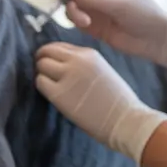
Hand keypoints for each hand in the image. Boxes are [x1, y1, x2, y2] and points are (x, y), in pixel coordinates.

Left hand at [34, 41, 166, 164]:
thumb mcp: (102, 71)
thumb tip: (63, 66)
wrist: (126, 120)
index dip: (53, 56)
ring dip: (42, 74)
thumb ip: (83, 65)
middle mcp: (76, 61)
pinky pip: (40, 82)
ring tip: (50, 86)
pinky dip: (42, 87)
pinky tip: (52, 95)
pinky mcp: (59, 94)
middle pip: (46, 51)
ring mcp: (67, 76)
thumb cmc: (118, 101)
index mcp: (88, 54)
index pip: (60, 46)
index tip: (54, 66)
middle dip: (43, 61)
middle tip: (46, 75)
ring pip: (41, 65)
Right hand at [57, 0, 166, 79]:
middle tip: (66, 2)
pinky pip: (76, 18)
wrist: (155, 40)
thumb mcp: (118, 3)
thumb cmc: (144, 14)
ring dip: (73, 11)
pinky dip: (76, 20)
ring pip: (73, 4)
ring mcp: (95, 7)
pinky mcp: (93, 23)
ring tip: (85, 21)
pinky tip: (87, 24)